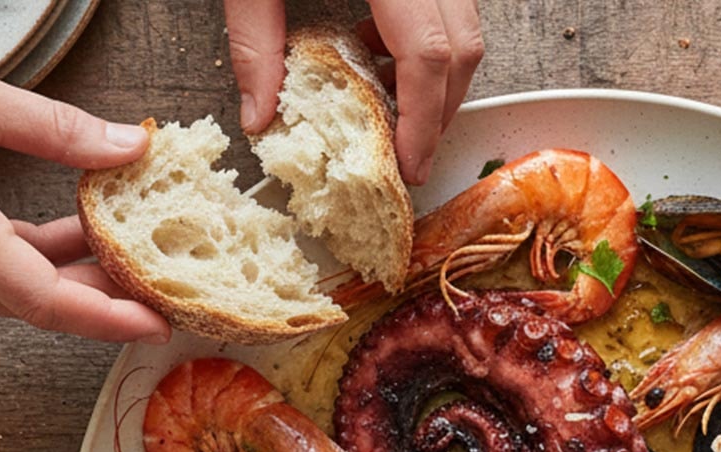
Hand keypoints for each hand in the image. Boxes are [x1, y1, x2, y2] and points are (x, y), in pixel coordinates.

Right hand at [0, 19, 170, 341]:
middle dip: (102, 302)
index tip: (156, 323)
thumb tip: (132, 145)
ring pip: (12, 296)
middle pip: (35, 306)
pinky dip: (32, 264)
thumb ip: (62, 131)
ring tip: (128, 256)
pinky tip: (72, 236)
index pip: (44, 299)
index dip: (106, 318)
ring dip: (70, 281)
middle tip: (161, 290)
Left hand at [224, 0, 482, 183]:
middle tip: (409, 157)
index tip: (409, 166)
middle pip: (462, 48)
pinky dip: (426, 44)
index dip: (422, 119)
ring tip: (390, 110)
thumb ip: (255, 41)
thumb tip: (259, 117)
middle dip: (439, 112)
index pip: (426, 54)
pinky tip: (382, 55)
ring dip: (436, 79)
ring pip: (465, 30)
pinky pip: (448, 9)